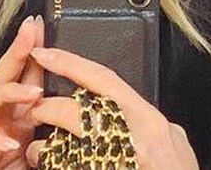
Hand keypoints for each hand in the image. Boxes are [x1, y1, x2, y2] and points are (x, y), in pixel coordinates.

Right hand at [0, 15, 44, 169]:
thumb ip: (47, 131)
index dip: (31, 52)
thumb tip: (74, 107)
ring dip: (7, 92)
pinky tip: (10, 141)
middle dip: (15, 52)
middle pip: (0, 77)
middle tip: (30, 31)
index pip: (22, 78)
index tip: (40, 26)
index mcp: (14, 119)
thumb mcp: (37, 152)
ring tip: (34, 94)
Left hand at [27, 48, 197, 168]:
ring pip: (63, 146)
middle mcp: (130, 137)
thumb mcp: (175, 140)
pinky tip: (45, 164)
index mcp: (145, 118)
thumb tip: (131, 106)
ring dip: (43, 146)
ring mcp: (113, 162)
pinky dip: (51, 165)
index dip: (69, 62)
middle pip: (74, 112)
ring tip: (35, 148)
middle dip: (48, 108)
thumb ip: (150, 120)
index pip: (101, 78)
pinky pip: (65, 168)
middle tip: (35, 109)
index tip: (42, 52)